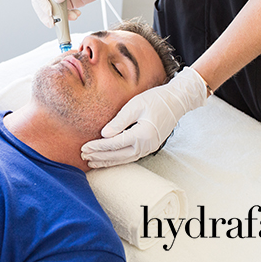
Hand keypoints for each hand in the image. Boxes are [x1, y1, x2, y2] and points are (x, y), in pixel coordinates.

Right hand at [31, 0, 121, 27]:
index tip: (49, 11)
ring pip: (50, 11)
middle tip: (53, 23)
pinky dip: (67, 18)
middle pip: (40, 3)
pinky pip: (62, 15)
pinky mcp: (66, 5)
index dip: (41, 1)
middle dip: (45, 14)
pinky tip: (76, 14)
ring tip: (71, 17)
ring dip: (58, 18)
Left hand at [81, 67, 208, 167]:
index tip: (84, 147)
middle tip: (83, 156)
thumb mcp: (135, 105)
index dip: (98, 146)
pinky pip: (130, 157)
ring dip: (107, 161)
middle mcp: (146, 145)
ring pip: (124, 159)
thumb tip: (104, 134)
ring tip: (91, 162)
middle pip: (118, 155)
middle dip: (99, 156)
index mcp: (142, 134)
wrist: (177, 101)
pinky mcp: (149, 147)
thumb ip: (119, 120)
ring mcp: (149, 148)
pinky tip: (108, 160)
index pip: (114, 144)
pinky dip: (117, 159)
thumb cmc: (156, 99)